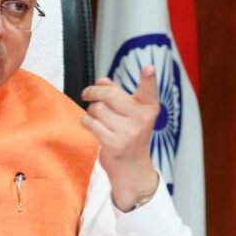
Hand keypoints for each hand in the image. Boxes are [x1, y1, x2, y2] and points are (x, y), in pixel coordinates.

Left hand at [80, 65, 159, 210]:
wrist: (131, 167)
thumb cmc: (129, 135)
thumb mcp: (130, 113)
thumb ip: (117, 94)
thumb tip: (102, 81)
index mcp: (148, 108)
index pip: (149, 90)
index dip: (148, 78)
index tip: (149, 69)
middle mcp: (141, 119)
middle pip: (109, 95)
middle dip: (94, 92)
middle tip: (87, 93)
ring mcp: (128, 132)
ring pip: (97, 108)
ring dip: (91, 111)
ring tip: (97, 117)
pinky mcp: (114, 143)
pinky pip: (90, 122)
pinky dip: (86, 122)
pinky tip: (93, 126)